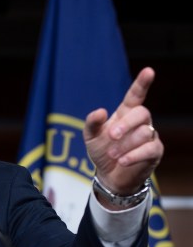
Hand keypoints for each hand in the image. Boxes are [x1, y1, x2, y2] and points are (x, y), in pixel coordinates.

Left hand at [83, 67, 162, 197]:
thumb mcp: (90, 136)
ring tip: (112, 154)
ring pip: (144, 133)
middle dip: (126, 124)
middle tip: (111, 136)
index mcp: (125, 113)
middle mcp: (140, 122)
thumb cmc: (101, 150)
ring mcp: (150, 136)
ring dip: (125, 144)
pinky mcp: (155, 152)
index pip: (136, 95)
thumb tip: (100, 111)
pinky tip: (122, 161)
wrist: (109, 175)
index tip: (149, 71)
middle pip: (142, 113)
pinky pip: (150, 149)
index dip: (142, 83)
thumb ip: (92, 122)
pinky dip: (134, 155)